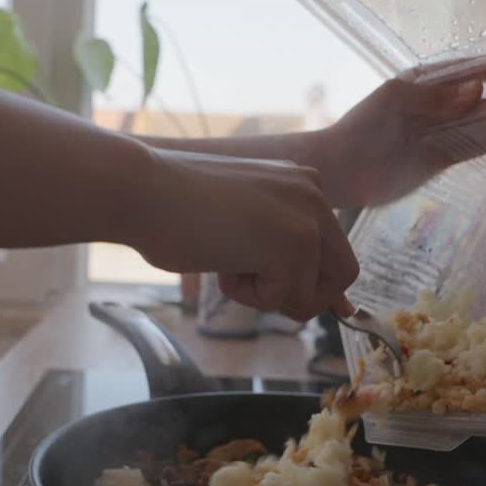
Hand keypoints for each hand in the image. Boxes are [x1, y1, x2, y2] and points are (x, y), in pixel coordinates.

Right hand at [136, 149, 357, 320]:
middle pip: (343, 273)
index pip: (335, 248)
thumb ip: (280, 246)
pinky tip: (220, 263)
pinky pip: (282, 299)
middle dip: (303, 296)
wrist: (142, 191)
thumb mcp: (243, 222)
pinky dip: (248, 295)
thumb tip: (332, 303)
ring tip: (227, 263)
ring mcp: (306, 219)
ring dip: (268, 295)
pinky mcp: (292, 246)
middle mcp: (314, 194)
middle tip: (256, 287)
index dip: (317, 282)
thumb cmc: (175, 208)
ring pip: (312, 293)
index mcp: (303, 182)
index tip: (301, 301)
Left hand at [312, 60, 485, 207]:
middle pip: (469, 101)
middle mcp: (430, 108)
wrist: (342, 168)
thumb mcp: (395, 99)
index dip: (484, 68)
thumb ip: (435, 96)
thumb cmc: (362, 126)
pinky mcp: (436, 159)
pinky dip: (480, 144)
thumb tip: (476, 89)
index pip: (458, 72)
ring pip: (471, 125)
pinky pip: (464, 148)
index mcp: (418, 85)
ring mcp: (434, 134)